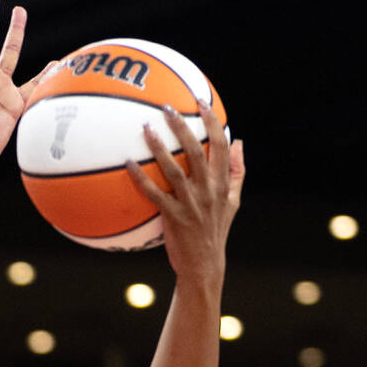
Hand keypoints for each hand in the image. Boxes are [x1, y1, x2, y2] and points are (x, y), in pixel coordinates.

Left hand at [128, 103, 245, 281]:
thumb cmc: (215, 230)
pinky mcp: (173, 217)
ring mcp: (191, 203)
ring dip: (159, 147)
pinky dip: (140, 178)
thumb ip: (237, 172)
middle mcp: (208, 190)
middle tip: (166, 108)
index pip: (221, 145)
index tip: (200, 102)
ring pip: (174, 169)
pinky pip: (154, 193)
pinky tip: (127, 162)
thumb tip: (239, 142)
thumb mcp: (233, 201)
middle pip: (196, 151)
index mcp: (223, 183)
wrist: (204, 264)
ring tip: (145, 128)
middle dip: (182, 126)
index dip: (212, 122)